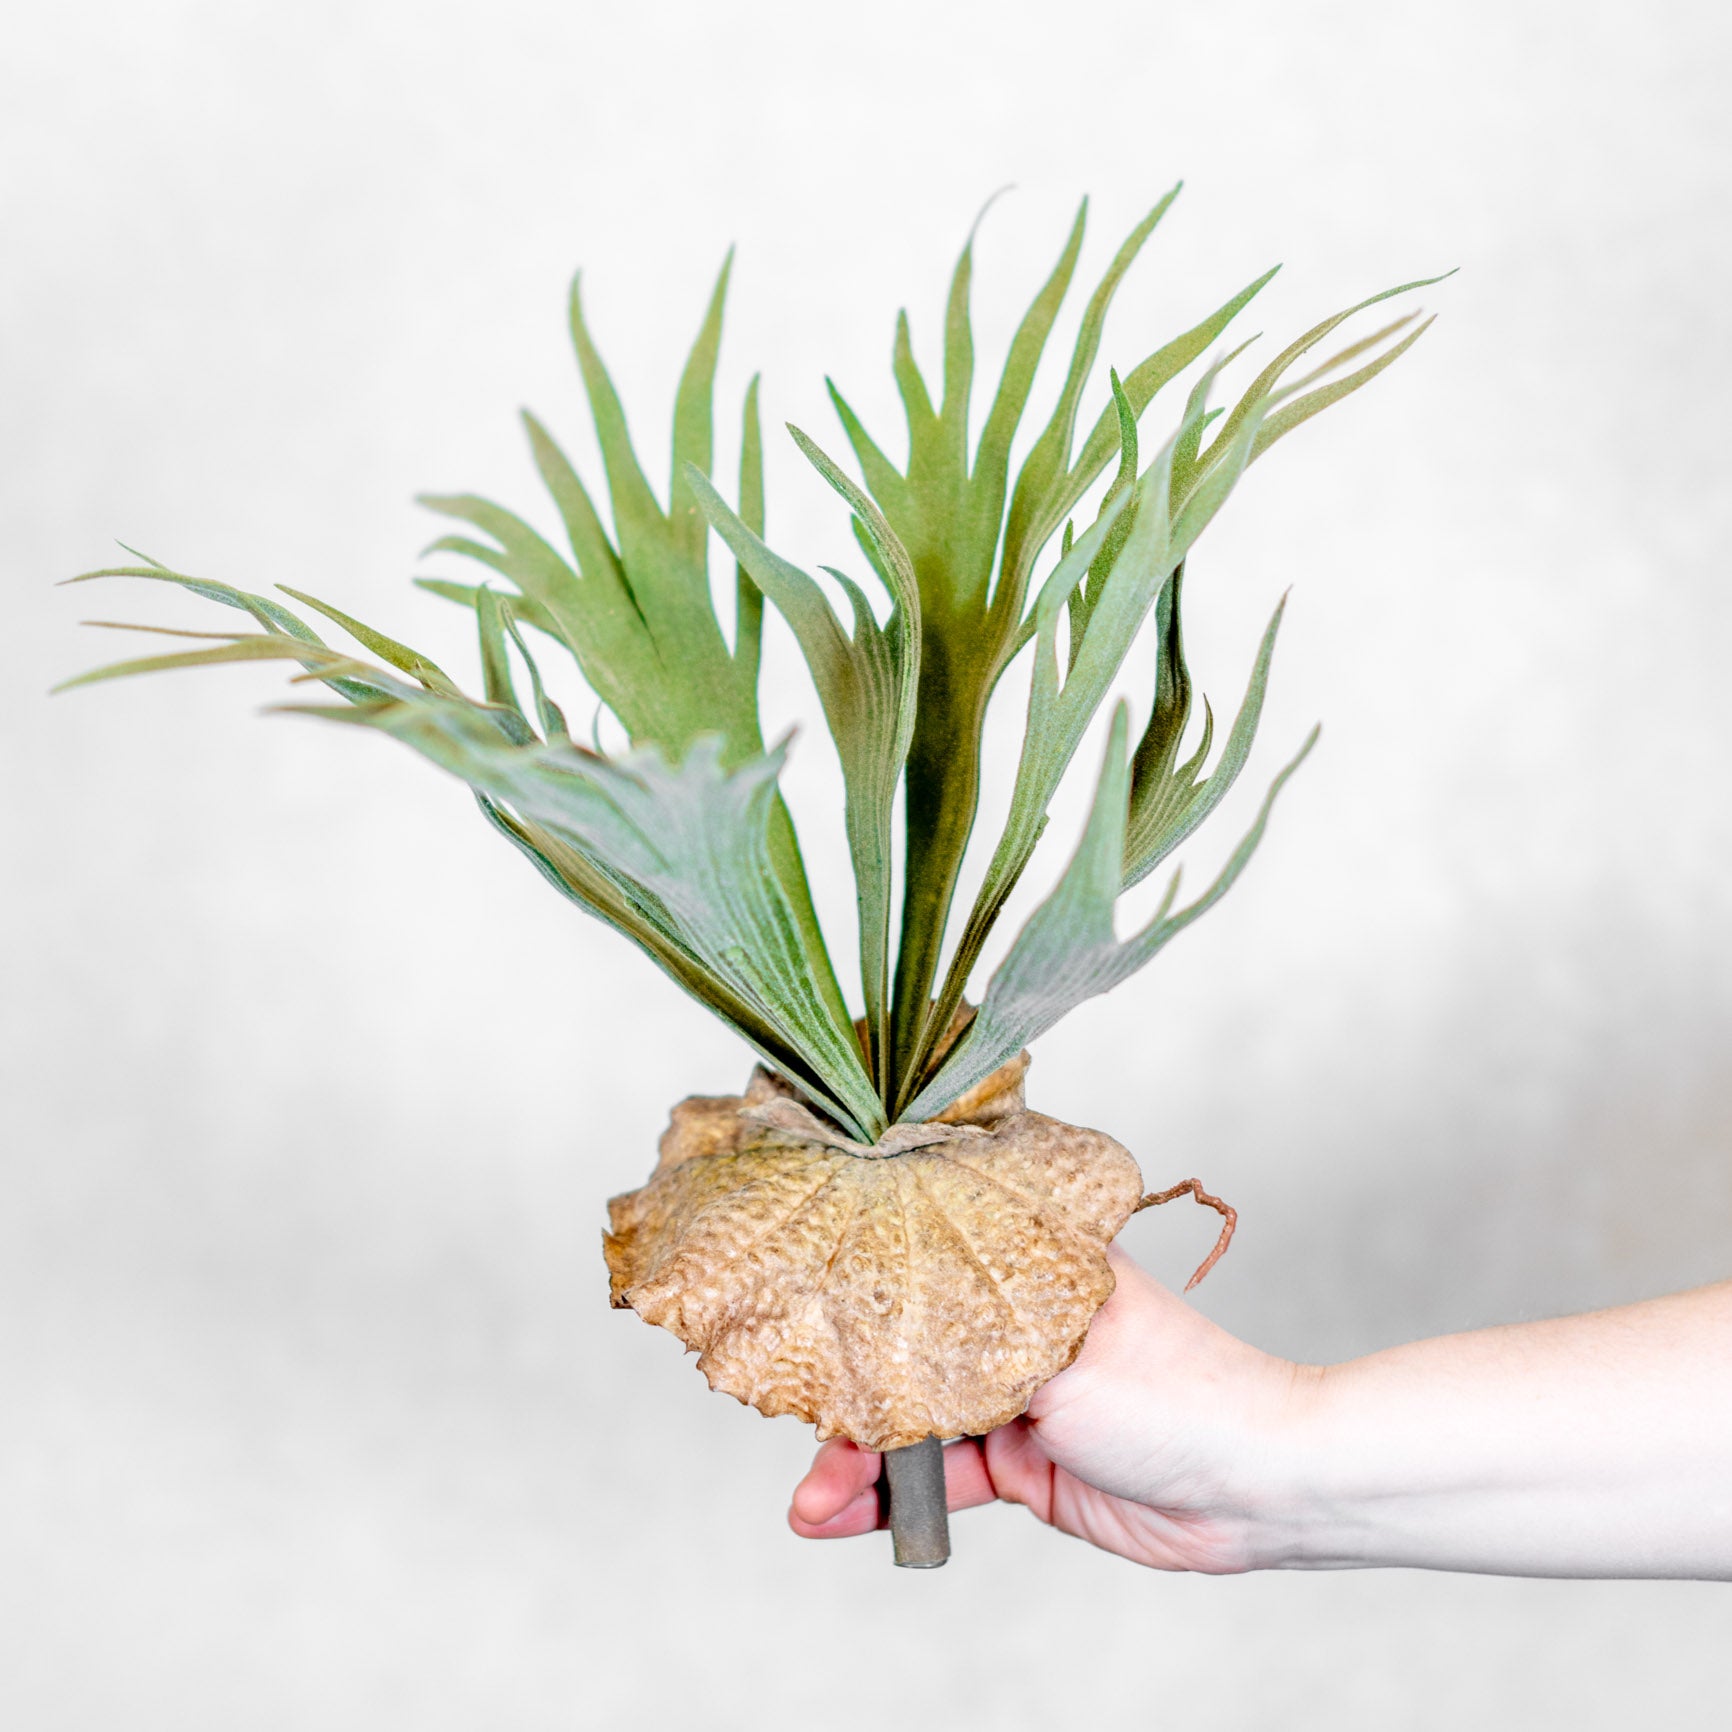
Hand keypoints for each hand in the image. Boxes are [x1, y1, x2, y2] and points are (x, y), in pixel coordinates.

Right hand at [788, 1247, 1312, 1571]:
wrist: (1251, 1487)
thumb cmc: (1173, 1389)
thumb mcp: (1055, 1356)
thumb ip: (963, 1353)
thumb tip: (876, 1346)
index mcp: (1029, 1266)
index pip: (923, 1268)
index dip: (860, 1297)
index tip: (800, 1316)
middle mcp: (1015, 1325)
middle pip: (910, 1352)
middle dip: (850, 1397)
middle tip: (797, 1430)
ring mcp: (1019, 1396)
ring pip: (917, 1426)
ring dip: (859, 1464)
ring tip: (808, 1501)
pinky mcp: (1023, 1464)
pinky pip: (942, 1480)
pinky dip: (890, 1501)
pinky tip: (838, 1517)